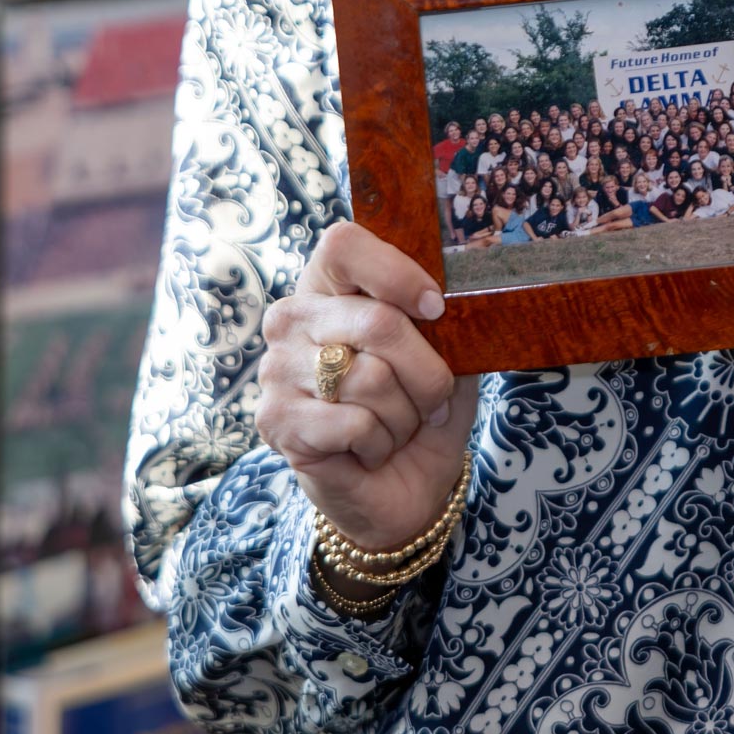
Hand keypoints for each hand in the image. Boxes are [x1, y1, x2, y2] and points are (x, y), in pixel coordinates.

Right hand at [256, 220, 477, 552]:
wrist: (403, 489)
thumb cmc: (422, 409)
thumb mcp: (447, 355)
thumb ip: (446, 319)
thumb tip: (457, 297)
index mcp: (329, 286)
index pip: (343, 244)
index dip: (396, 272)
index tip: (436, 307)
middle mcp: (292, 318)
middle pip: (378, 321)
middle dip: (427, 372)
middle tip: (434, 398)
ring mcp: (277, 369)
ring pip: (371, 377)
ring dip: (405, 414)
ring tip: (396, 426)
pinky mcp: (276, 421)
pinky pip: (354, 422)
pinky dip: (381, 443)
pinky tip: (370, 450)